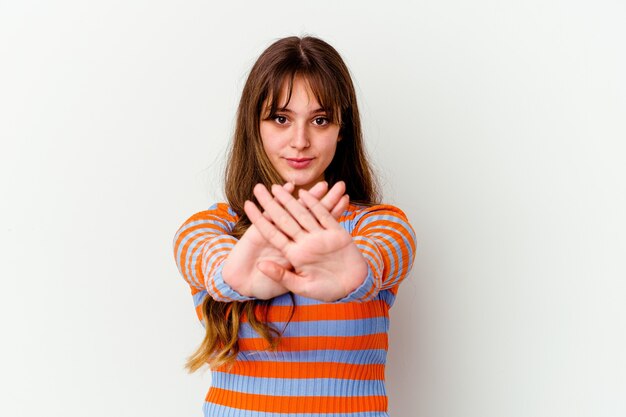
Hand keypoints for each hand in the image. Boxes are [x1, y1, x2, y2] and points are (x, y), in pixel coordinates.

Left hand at [244, 181, 366, 301]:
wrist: (353, 288)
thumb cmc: (327, 290)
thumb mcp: (301, 286)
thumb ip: (281, 275)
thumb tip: (261, 265)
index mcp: (294, 254)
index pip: (272, 233)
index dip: (260, 219)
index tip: (247, 205)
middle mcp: (304, 242)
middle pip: (285, 218)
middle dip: (272, 202)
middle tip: (259, 186)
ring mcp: (320, 236)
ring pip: (304, 213)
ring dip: (292, 199)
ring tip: (282, 183)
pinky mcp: (336, 233)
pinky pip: (324, 216)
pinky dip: (316, 205)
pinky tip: (307, 193)